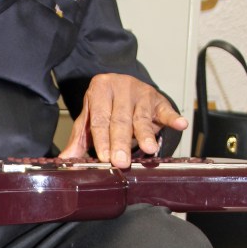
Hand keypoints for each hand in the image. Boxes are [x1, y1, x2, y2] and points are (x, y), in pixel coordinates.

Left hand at [59, 73, 187, 167]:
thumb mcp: (90, 119)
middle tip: (121, 161)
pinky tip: (180, 124)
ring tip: (149, 149)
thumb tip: (65, 160)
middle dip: (121, 142)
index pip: (100, 118)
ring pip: (141, 117)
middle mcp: (121, 87)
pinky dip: (173, 118)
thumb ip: (80, 139)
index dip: (102, 139)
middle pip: (120, 120)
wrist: (124, 86)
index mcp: (99, 89)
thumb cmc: (105, 106)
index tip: (104, 157)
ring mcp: (141, 92)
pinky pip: (166, 110)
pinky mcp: (158, 99)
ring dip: (146, 134)